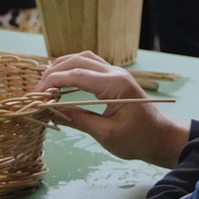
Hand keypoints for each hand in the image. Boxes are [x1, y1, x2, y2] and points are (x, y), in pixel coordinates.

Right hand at [39, 52, 188, 167]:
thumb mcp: (105, 134)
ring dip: (63, 67)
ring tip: (47, 83)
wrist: (162, 138)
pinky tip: (63, 82)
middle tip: (38, 90)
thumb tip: (52, 111)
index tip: (37, 95)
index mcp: (115, 85)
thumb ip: (78, 119)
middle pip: (78, 60)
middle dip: (55, 72)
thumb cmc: (138, 140)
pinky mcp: (115, 78)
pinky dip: (74, 69)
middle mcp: (116, 73)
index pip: (77, 75)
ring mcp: (116, 73)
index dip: (53, 82)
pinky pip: (91, 66)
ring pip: (85, 58)